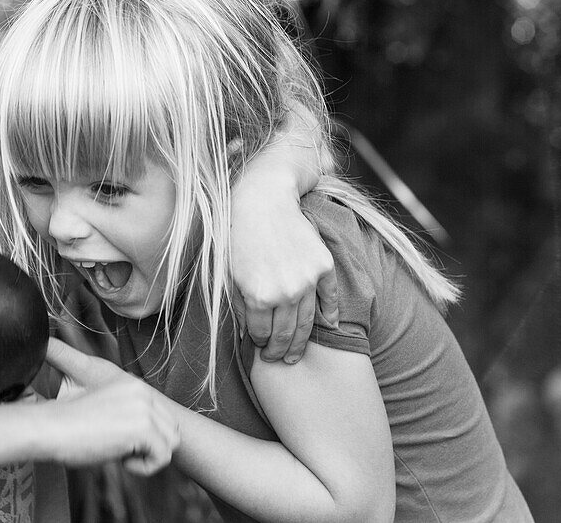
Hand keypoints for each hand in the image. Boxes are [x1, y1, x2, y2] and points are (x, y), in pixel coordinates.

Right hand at [43, 339, 178, 474]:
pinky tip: (121, 460)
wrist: (50, 428)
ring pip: (170, 443)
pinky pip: (162, 457)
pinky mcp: (143, 428)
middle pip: (171, 429)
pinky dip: (144, 467)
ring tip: (121, 454)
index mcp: (134, 385)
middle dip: (151, 445)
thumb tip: (149, 438)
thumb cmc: (70, 425)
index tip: (121, 441)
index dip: (147, 436)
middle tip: (122, 450)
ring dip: (148, 456)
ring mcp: (145, 408)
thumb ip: (129, 415)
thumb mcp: (106, 410)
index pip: (163, 416)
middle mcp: (143, 391)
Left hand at [230, 178, 337, 363]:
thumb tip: (248, 334)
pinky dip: (331, 313)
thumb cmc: (238, 235)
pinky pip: (330, 296)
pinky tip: (330, 326)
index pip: (261, 333)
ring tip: (297, 354)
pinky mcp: (322, 266)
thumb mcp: (229, 273)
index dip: (259, 343)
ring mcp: (307, 279)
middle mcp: (285, 292)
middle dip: (280, 350)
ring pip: (308, 321)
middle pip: (285, 333)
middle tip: (279, 360)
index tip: (259, 347)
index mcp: (258, 296)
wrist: (263, 200)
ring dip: (302, 341)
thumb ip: (240, 306)